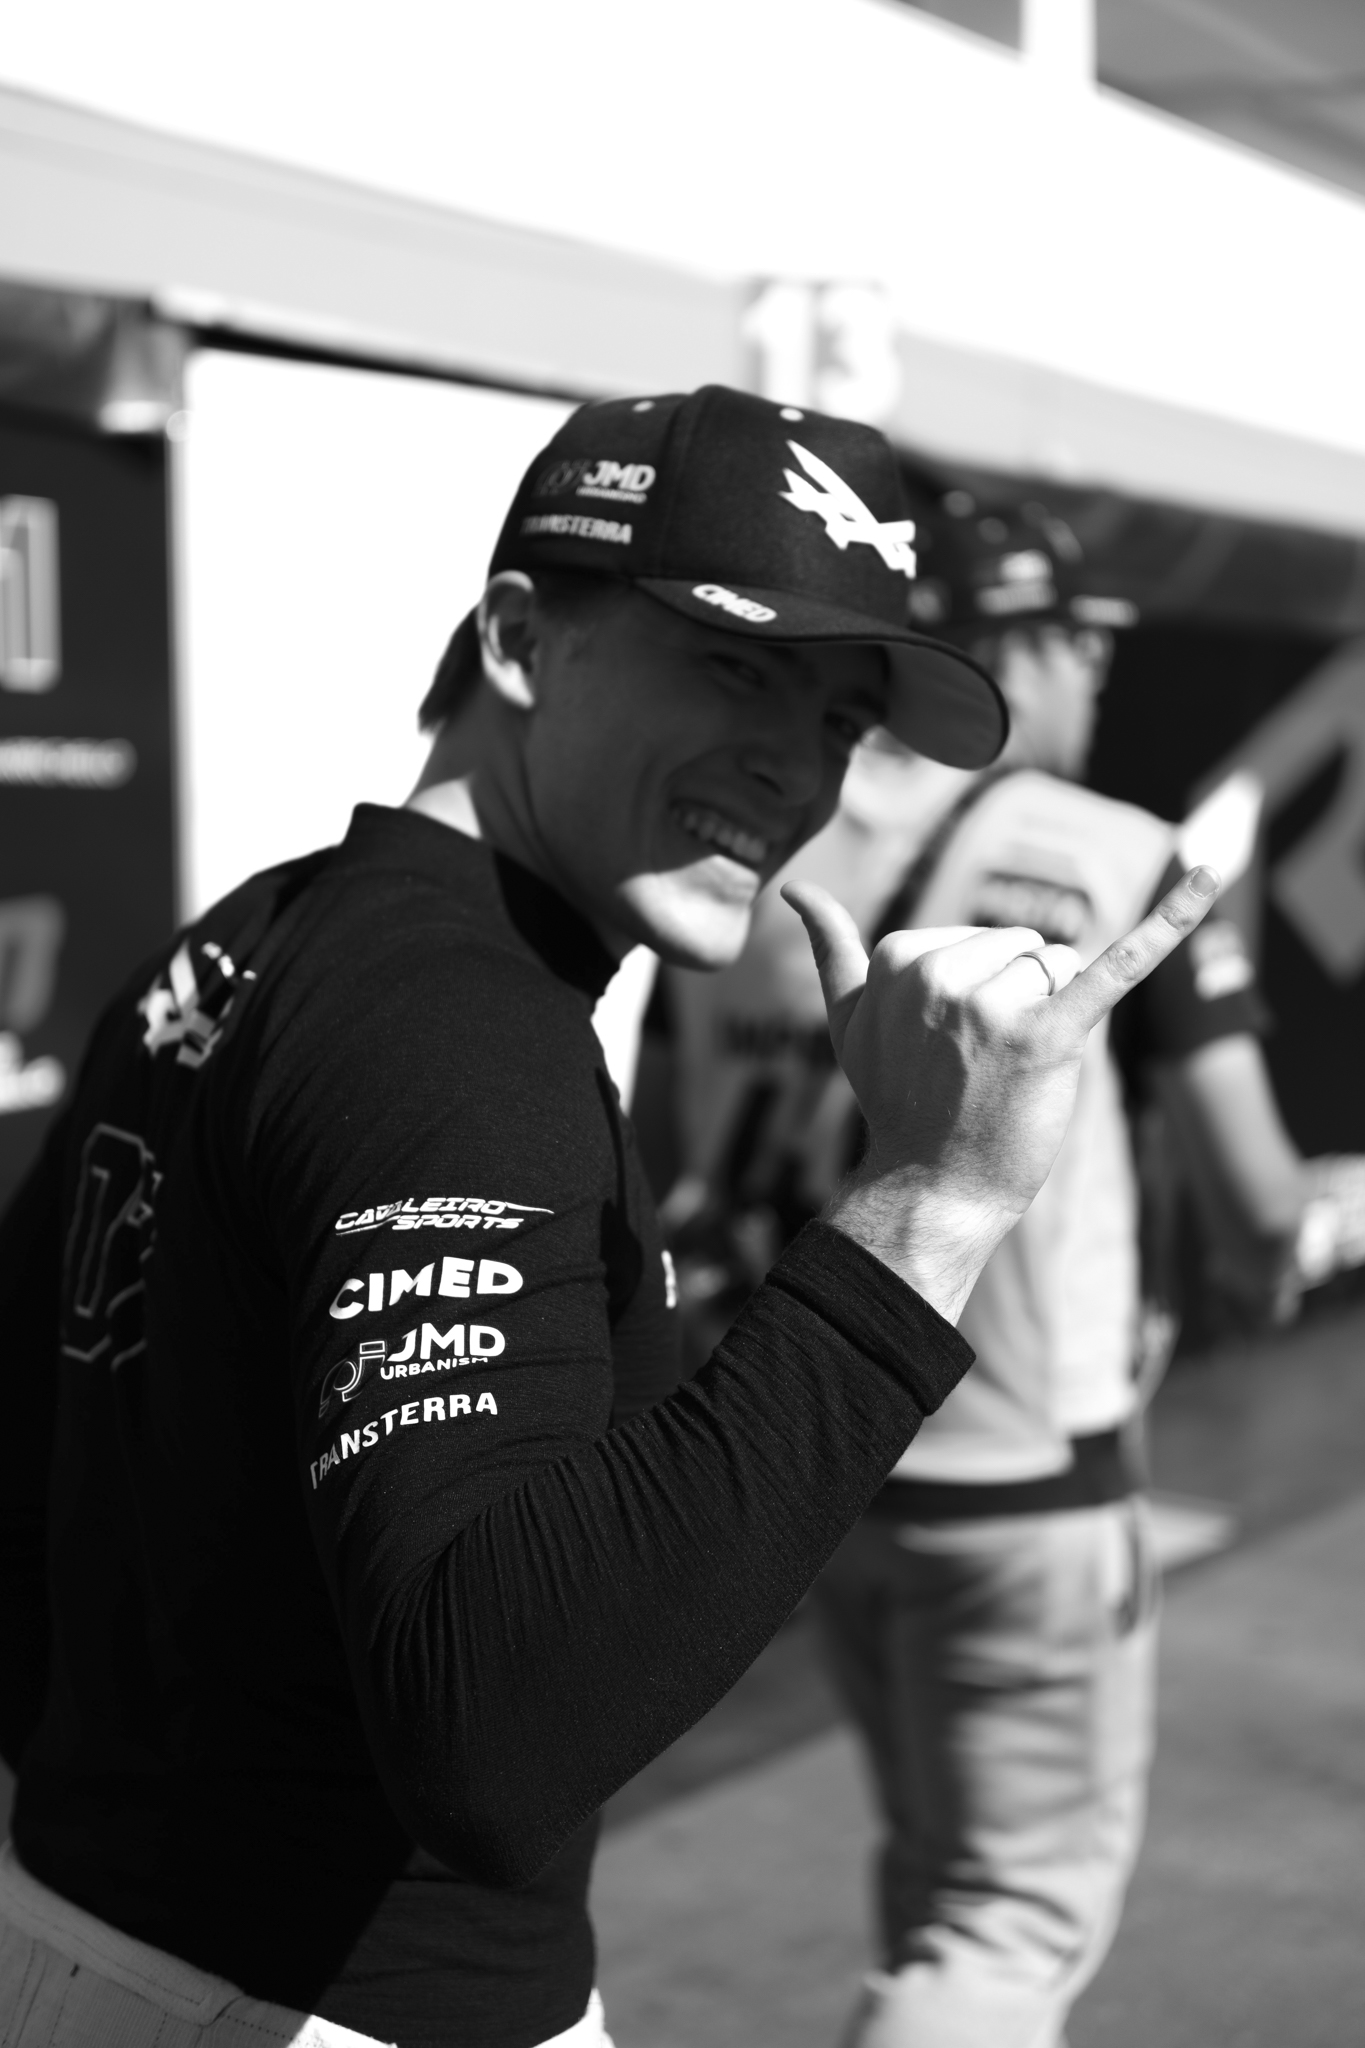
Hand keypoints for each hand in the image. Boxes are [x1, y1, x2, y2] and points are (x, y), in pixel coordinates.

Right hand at [782, 868, 1220, 1322]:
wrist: (934, 1187)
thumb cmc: (897, 1102)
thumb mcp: (850, 1023)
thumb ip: (831, 952)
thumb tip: (793, 891)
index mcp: (902, 956)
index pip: (984, 938)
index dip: (981, 990)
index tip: (945, 1046)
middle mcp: (942, 972)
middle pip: (1026, 946)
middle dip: (1021, 998)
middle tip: (981, 1066)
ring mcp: (994, 1004)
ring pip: (1062, 965)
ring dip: (1053, 1015)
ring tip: (1011, 1072)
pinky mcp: (1048, 1036)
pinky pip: (1117, 964)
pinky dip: (1170, 920)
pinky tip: (1211, 874)